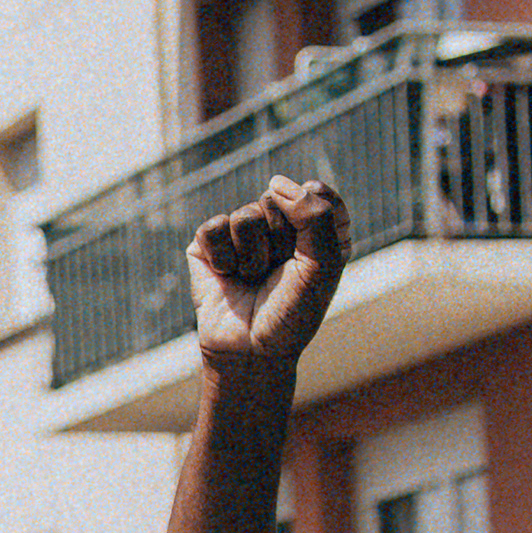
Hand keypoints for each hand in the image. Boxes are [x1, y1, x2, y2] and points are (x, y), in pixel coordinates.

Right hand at [189, 176, 346, 372]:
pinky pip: (214, 227)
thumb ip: (315, 214)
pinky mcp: (208, 244)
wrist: (250, 350)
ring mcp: (242, 233)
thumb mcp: (323, 263)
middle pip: (279, 201)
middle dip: (279, 242)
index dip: (313, 225)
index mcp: (315, 225)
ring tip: (252, 278)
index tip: (311, 259)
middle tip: (276, 273)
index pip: (316, 192)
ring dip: (251, 255)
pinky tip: (227, 275)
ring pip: (246, 215)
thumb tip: (274, 183)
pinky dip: (222, 257)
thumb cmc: (292, 312)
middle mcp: (280, 224)